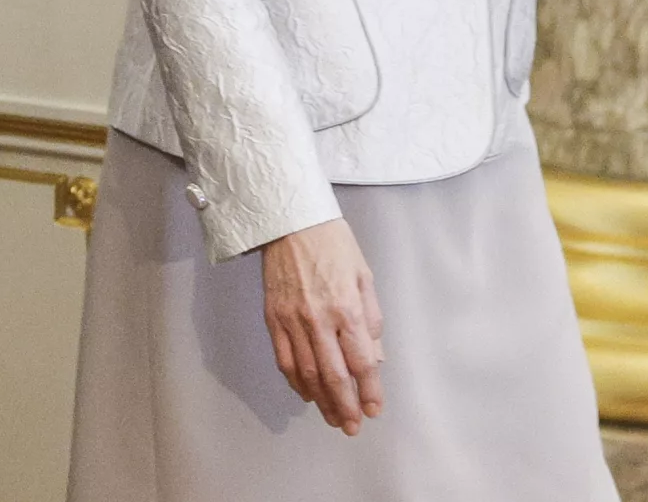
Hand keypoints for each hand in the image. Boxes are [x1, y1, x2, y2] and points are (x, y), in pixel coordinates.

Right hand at [260, 217, 384, 434]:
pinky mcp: (273, 317)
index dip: (370, 391)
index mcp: (347, 307)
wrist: (289, 221)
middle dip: (345, 406)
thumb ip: (371, 318)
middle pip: (333, 375)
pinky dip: (295, 381)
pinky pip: (284, 358)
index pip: (361, 361)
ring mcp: (292, 320)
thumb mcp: (364, 276)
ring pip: (307, 372)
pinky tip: (306, 393)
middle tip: (353, 426)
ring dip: (321, 400)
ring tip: (333, 418)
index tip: (375, 409)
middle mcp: (319, 318)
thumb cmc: (332, 243)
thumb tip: (374, 355)